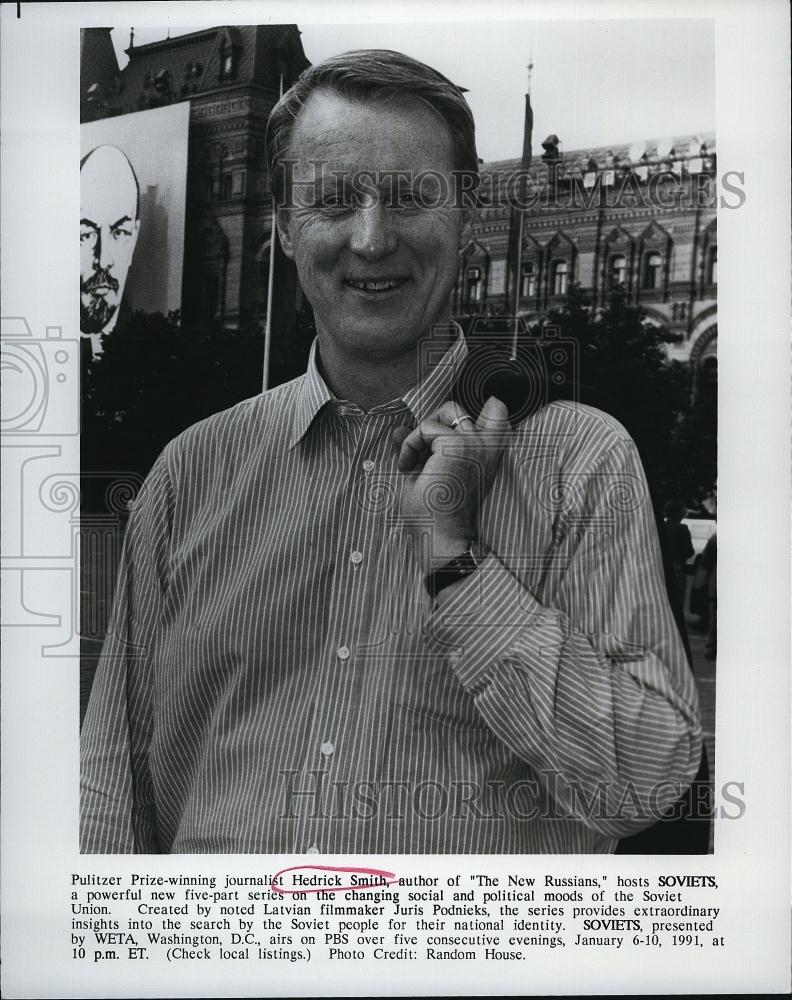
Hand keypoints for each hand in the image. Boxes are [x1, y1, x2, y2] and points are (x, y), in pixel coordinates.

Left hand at [392, 397, 509, 571]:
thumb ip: (419, 448)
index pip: (497, 412)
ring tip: (414, 462)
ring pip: (444, 412)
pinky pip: (425, 428)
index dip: (468, 413)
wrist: (440, 536)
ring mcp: (473, 443)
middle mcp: (486, 447)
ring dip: (420, 435)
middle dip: (432, 422)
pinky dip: (410, 445)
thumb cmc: (435, 514)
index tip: (444, 440)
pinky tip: (408, 468)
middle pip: (457, 409)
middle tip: (421, 451)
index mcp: (487, 455)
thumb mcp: (426, 474)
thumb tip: (399, 430)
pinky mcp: (456, 445)